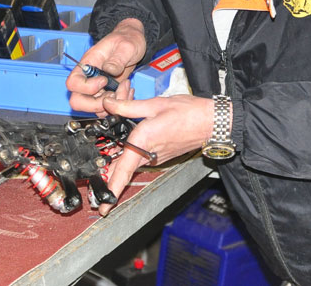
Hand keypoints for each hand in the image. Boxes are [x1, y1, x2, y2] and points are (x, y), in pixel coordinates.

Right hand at [66, 18, 146, 114]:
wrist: (134, 42)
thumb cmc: (127, 39)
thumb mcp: (126, 45)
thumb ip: (117, 59)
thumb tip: (109, 70)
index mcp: (88, 63)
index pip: (73, 82)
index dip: (87, 87)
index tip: (104, 81)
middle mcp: (89, 78)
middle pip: (77, 100)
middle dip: (95, 104)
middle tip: (112, 94)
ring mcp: (98, 88)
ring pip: (92, 108)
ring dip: (109, 106)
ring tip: (123, 90)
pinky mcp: (107, 93)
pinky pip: (106, 108)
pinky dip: (117, 106)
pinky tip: (127, 93)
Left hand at [97, 95, 214, 215]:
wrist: (212, 121)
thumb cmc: (189, 113)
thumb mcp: (155, 104)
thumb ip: (128, 106)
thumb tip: (109, 104)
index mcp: (143, 141)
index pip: (123, 171)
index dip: (111, 189)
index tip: (105, 206)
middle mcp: (149, 154)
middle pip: (124, 170)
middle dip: (109, 174)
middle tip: (97, 186)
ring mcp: (157, 157)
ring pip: (131, 162)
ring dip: (119, 158)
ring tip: (108, 157)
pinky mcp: (162, 155)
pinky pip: (141, 156)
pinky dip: (132, 151)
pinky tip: (128, 138)